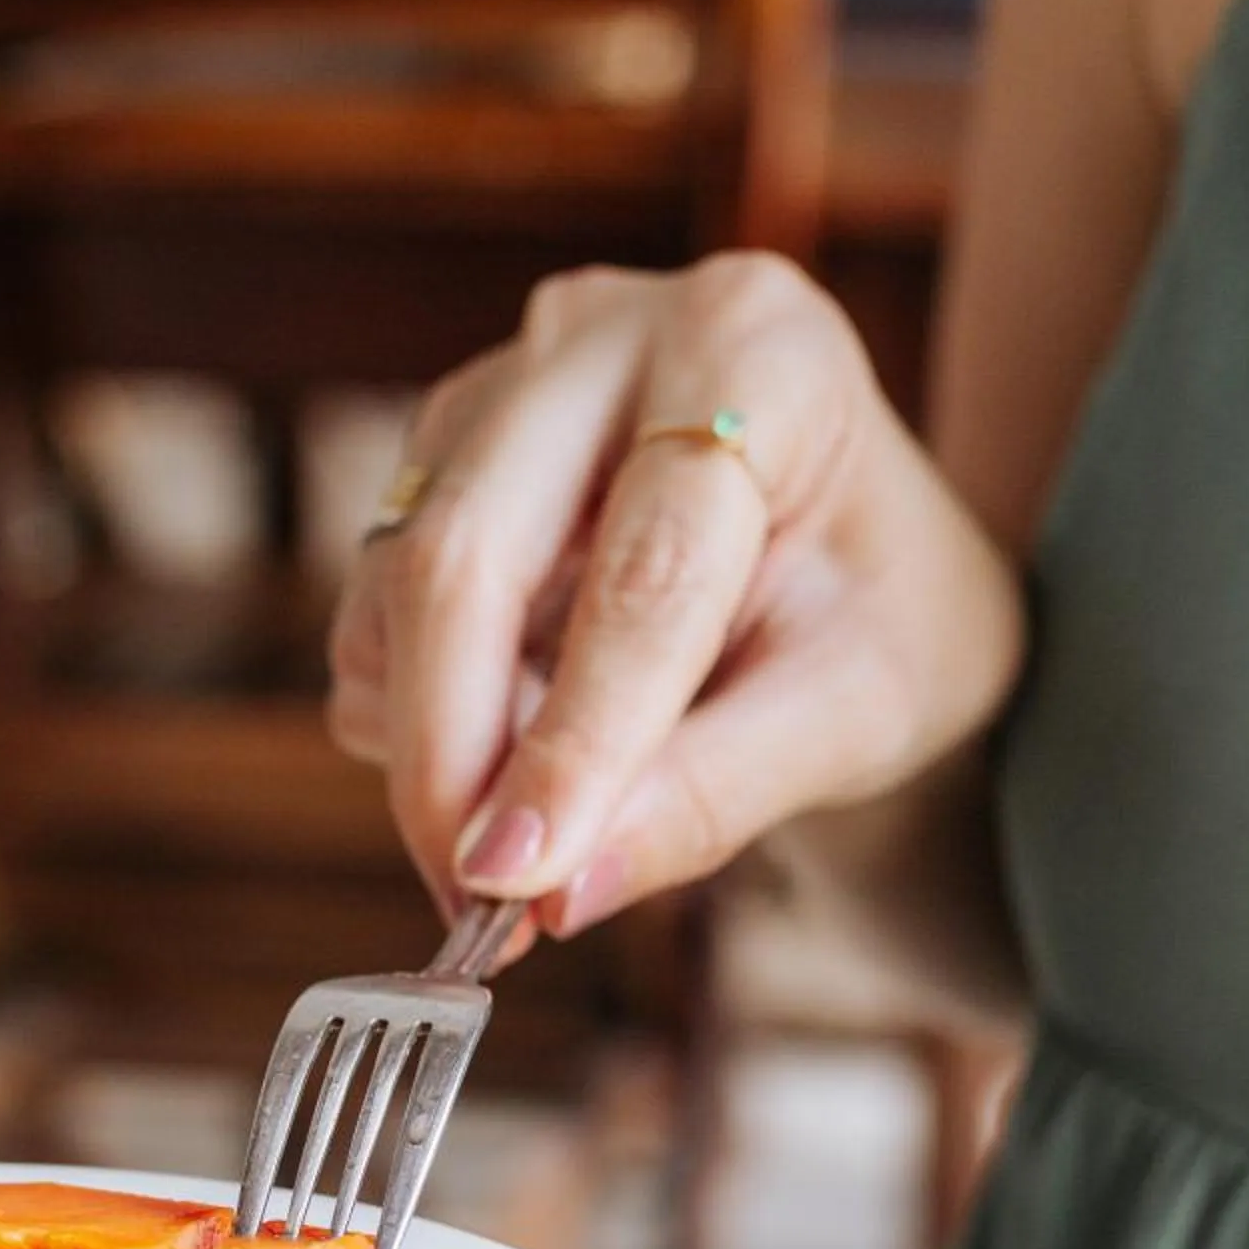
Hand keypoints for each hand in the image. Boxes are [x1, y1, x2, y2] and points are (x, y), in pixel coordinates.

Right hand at [328, 256, 1026, 936]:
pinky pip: (371, 617)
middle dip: (452, 759)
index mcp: (754, 346)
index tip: (520, 884)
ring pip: (394, 593)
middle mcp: (600, 333)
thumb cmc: (877, 618)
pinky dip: (419, 720)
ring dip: (435, 752)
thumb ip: (715, 794)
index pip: (643, 570)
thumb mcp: (857, 713)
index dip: (572, 739)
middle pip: (464, 556)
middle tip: (481, 914)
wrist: (850, 566)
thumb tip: (555, 894)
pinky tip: (519, 743)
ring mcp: (494, 388)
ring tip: (547, 836)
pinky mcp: (428, 462)